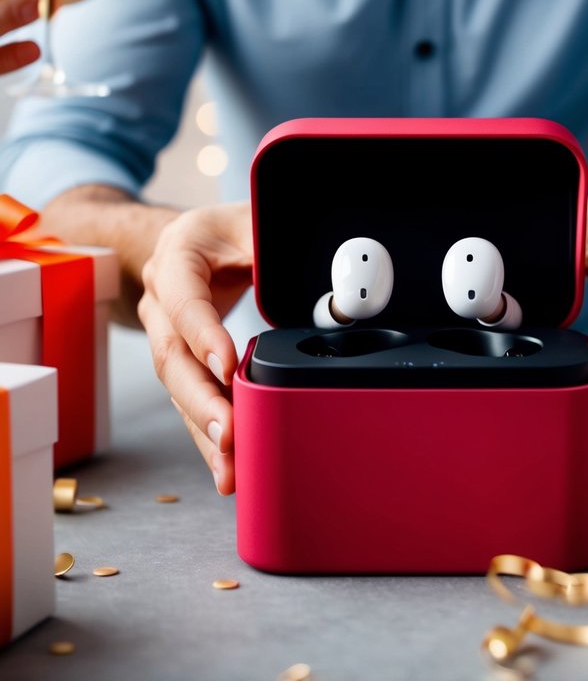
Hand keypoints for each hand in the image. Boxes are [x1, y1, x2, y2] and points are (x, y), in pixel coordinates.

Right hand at [138, 202, 253, 494]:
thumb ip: (273, 241)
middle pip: (173, 357)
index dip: (204, 334)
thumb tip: (325, 273)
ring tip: (228, 469)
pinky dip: (209, 433)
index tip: (227, 366)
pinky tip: (227, 465)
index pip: (185, 300)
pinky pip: (191, 400)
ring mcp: (166, 335)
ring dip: (204, 429)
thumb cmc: (225, 230)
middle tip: (228, 435)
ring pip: (179, 389)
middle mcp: (161, 300)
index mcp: (176, 258)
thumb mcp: (248, 219)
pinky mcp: (182, 362)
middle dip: (201, 400)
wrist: (191, 239)